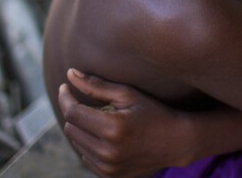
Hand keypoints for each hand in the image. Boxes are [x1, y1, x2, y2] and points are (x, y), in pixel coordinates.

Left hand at [59, 69, 190, 177]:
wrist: (176, 142)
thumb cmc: (153, 112)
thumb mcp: (128, 95)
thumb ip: (96, 86)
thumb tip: (69, 74)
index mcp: (113, 128)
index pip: (73, 113)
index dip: (65, 97)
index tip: (65, 87)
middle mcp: (108, 151)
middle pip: (71, 128)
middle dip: (76, 112)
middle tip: (91, 103)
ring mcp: (108, 167)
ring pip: (76, 143)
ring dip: (82, 129)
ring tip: (103, 120)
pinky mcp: (109, 176)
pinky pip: (85, 156)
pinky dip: (90, 144)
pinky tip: (107, 136)